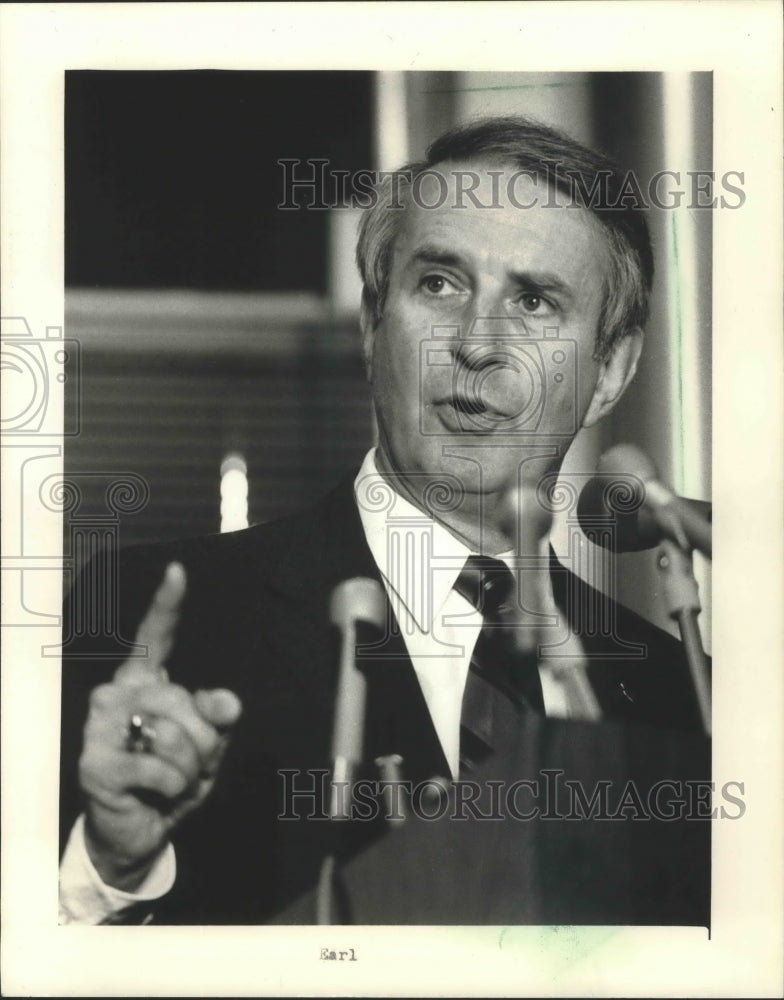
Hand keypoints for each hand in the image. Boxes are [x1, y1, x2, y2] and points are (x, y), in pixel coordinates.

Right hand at [78, 562, 241, 890]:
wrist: (141, 830)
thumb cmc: (172, 777)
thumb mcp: (207, 745)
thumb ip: (218, 718)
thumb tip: (228, 702)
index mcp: (144, 681)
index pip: (157, 636)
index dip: (168, 603)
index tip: (178, 571)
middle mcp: (117, 693)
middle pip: (183, 701)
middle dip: (202, 741)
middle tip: (187, 764)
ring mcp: (99, 726)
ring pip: (173, 734)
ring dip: (188, 768)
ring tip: (170, 779)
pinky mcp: (94, 761)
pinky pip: (161, 768)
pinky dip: (172, 788)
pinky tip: (154, 794)